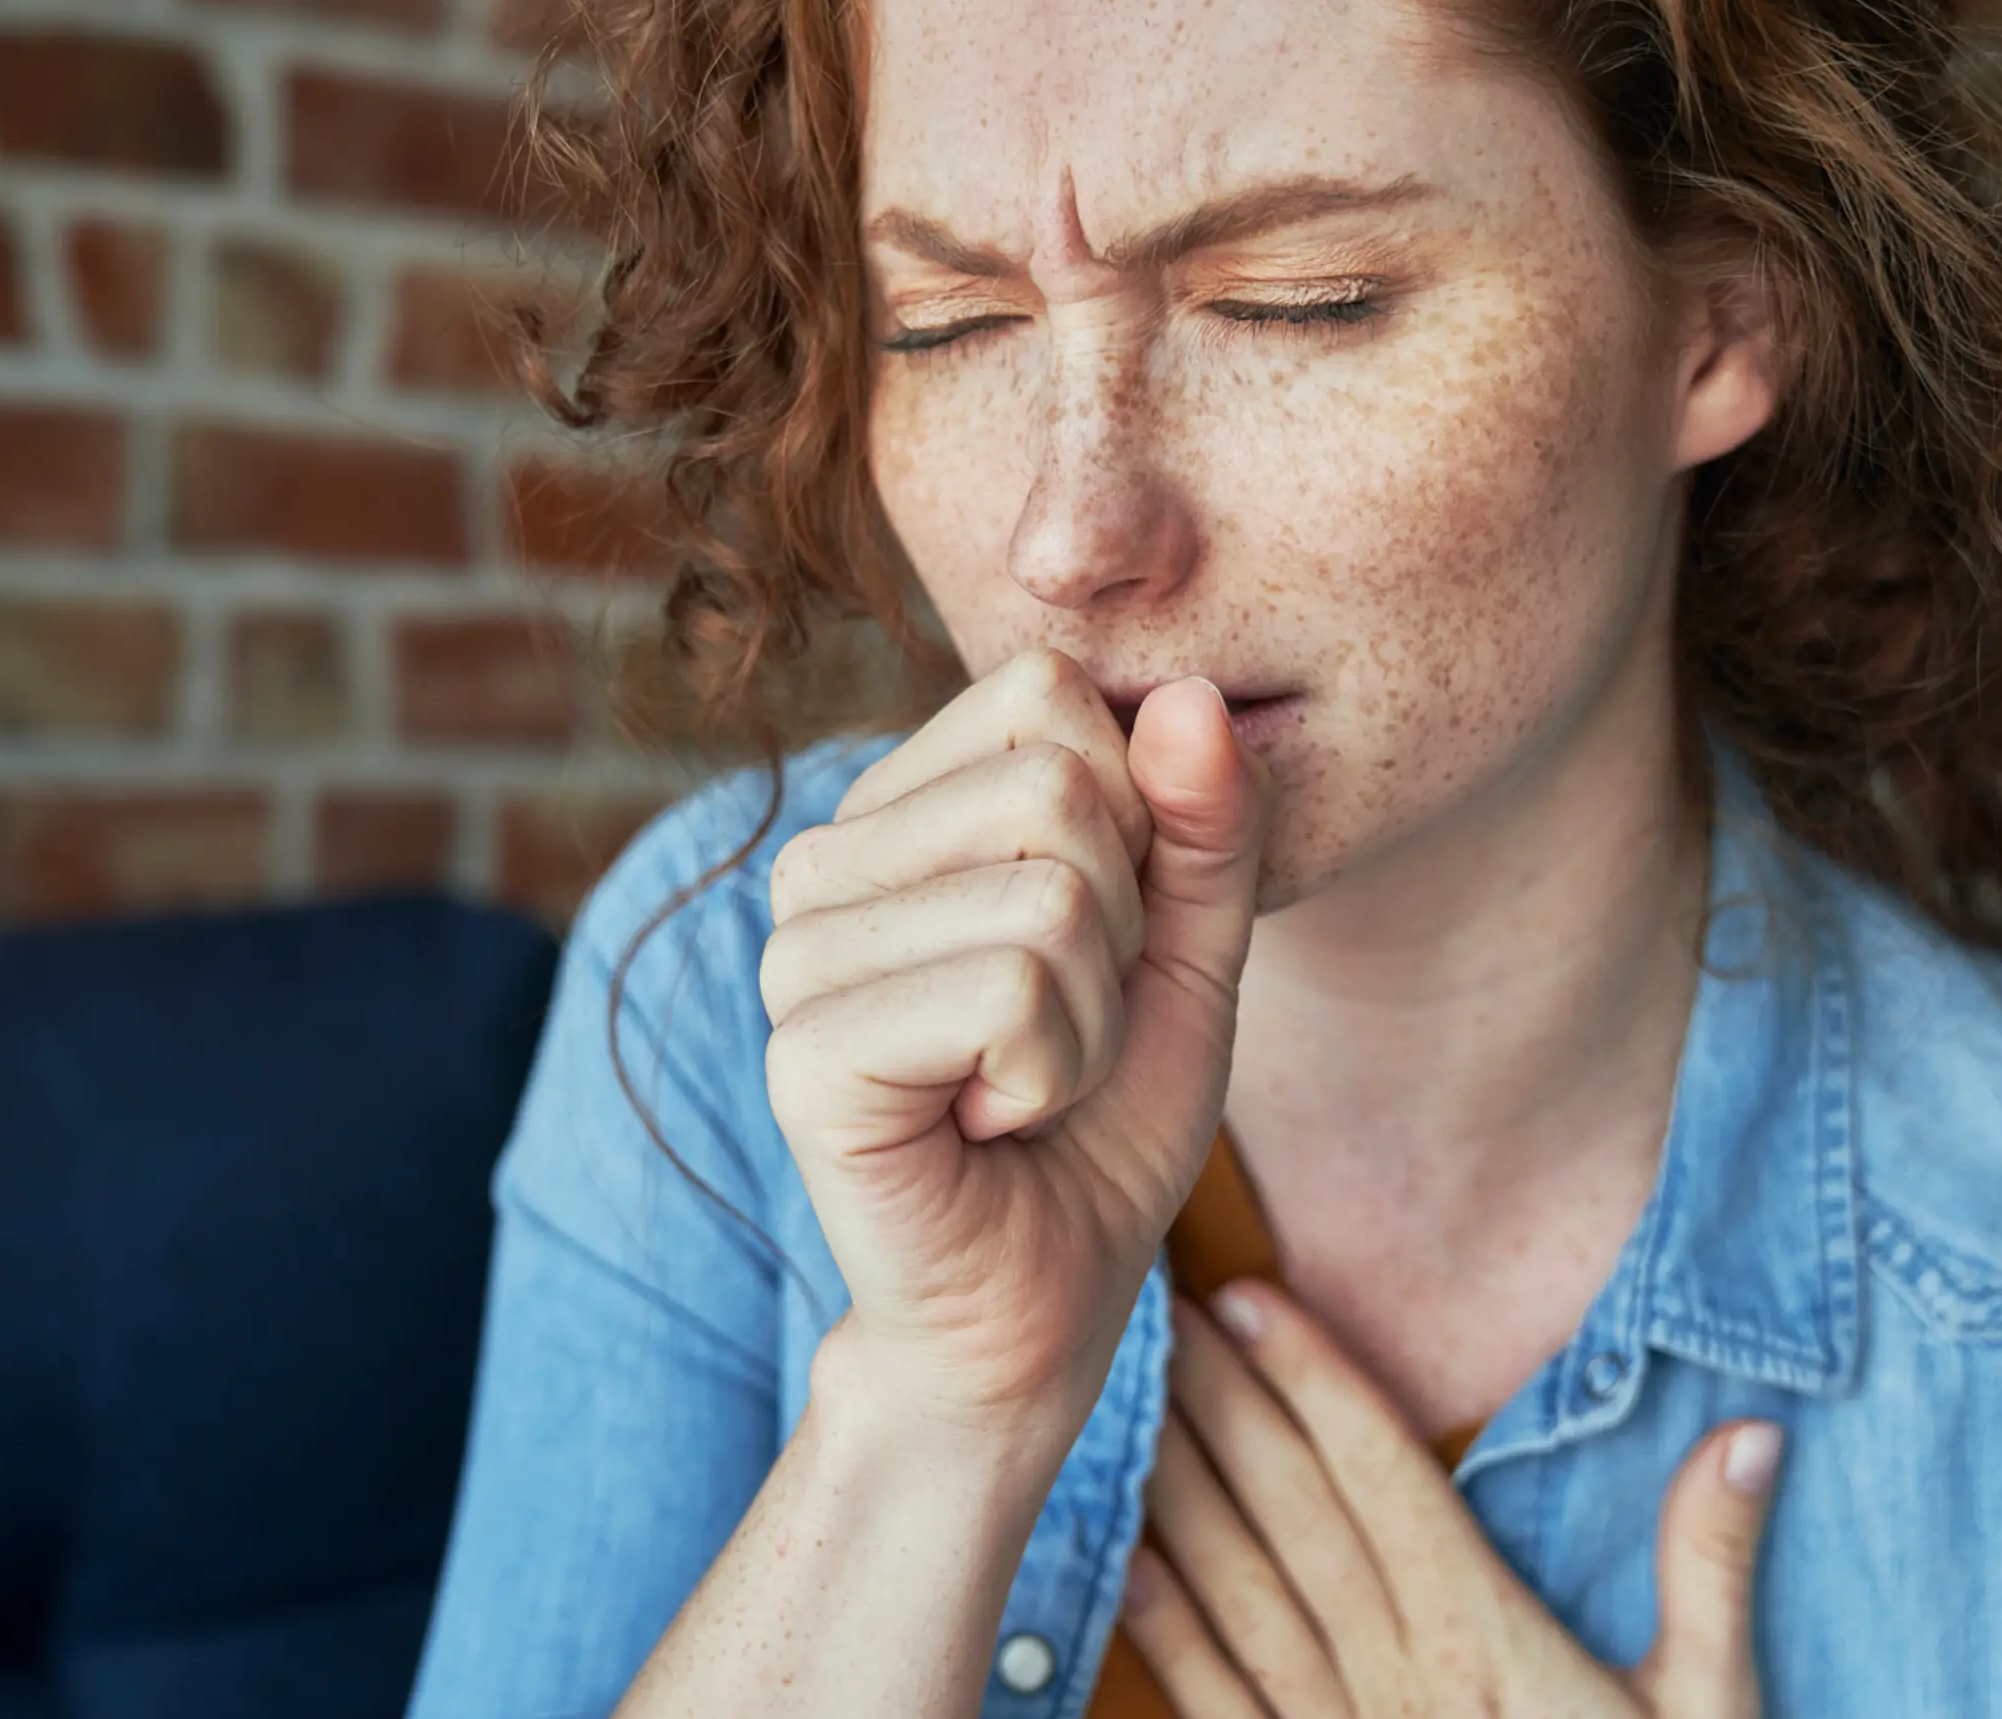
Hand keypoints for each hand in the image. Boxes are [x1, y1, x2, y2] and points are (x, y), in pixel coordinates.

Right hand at [760, 649, 1270, 1446]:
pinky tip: (987, 1125)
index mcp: (895, 811)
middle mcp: (823, 860)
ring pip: (1046, 896)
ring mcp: (797, 952)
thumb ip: (1204, 826)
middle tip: (1056, 1033)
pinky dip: (1050, 1076)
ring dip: (1088, 1021)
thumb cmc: (1099, 1128)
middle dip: (1118, 932)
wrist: (1036, 1308)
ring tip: (1021, 1087)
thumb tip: (1197, 695)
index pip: (1046, 693)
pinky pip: (1011, 994)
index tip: (1091, 945)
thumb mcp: (1187, 955)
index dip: (1130, 821)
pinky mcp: (806, 1051)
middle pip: (1056, 787)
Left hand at [1125, 1283, 1780, 1718]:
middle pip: (1291, 1510)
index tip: (1252, 1298)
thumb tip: (1750, 1435)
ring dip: (1180, 1491)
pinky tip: (1128, 1564)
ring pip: (1240, 1590)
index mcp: (1484, 1639)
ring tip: (1132, 1403)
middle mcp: (1396, 1677)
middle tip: (1159, 1311)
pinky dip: (1169, 1630)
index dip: (1315, 1378)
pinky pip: (1223, 1702)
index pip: (1381, 1476)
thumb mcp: (1713, 1712)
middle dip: (1223, 1401)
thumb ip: (1711, 1570)